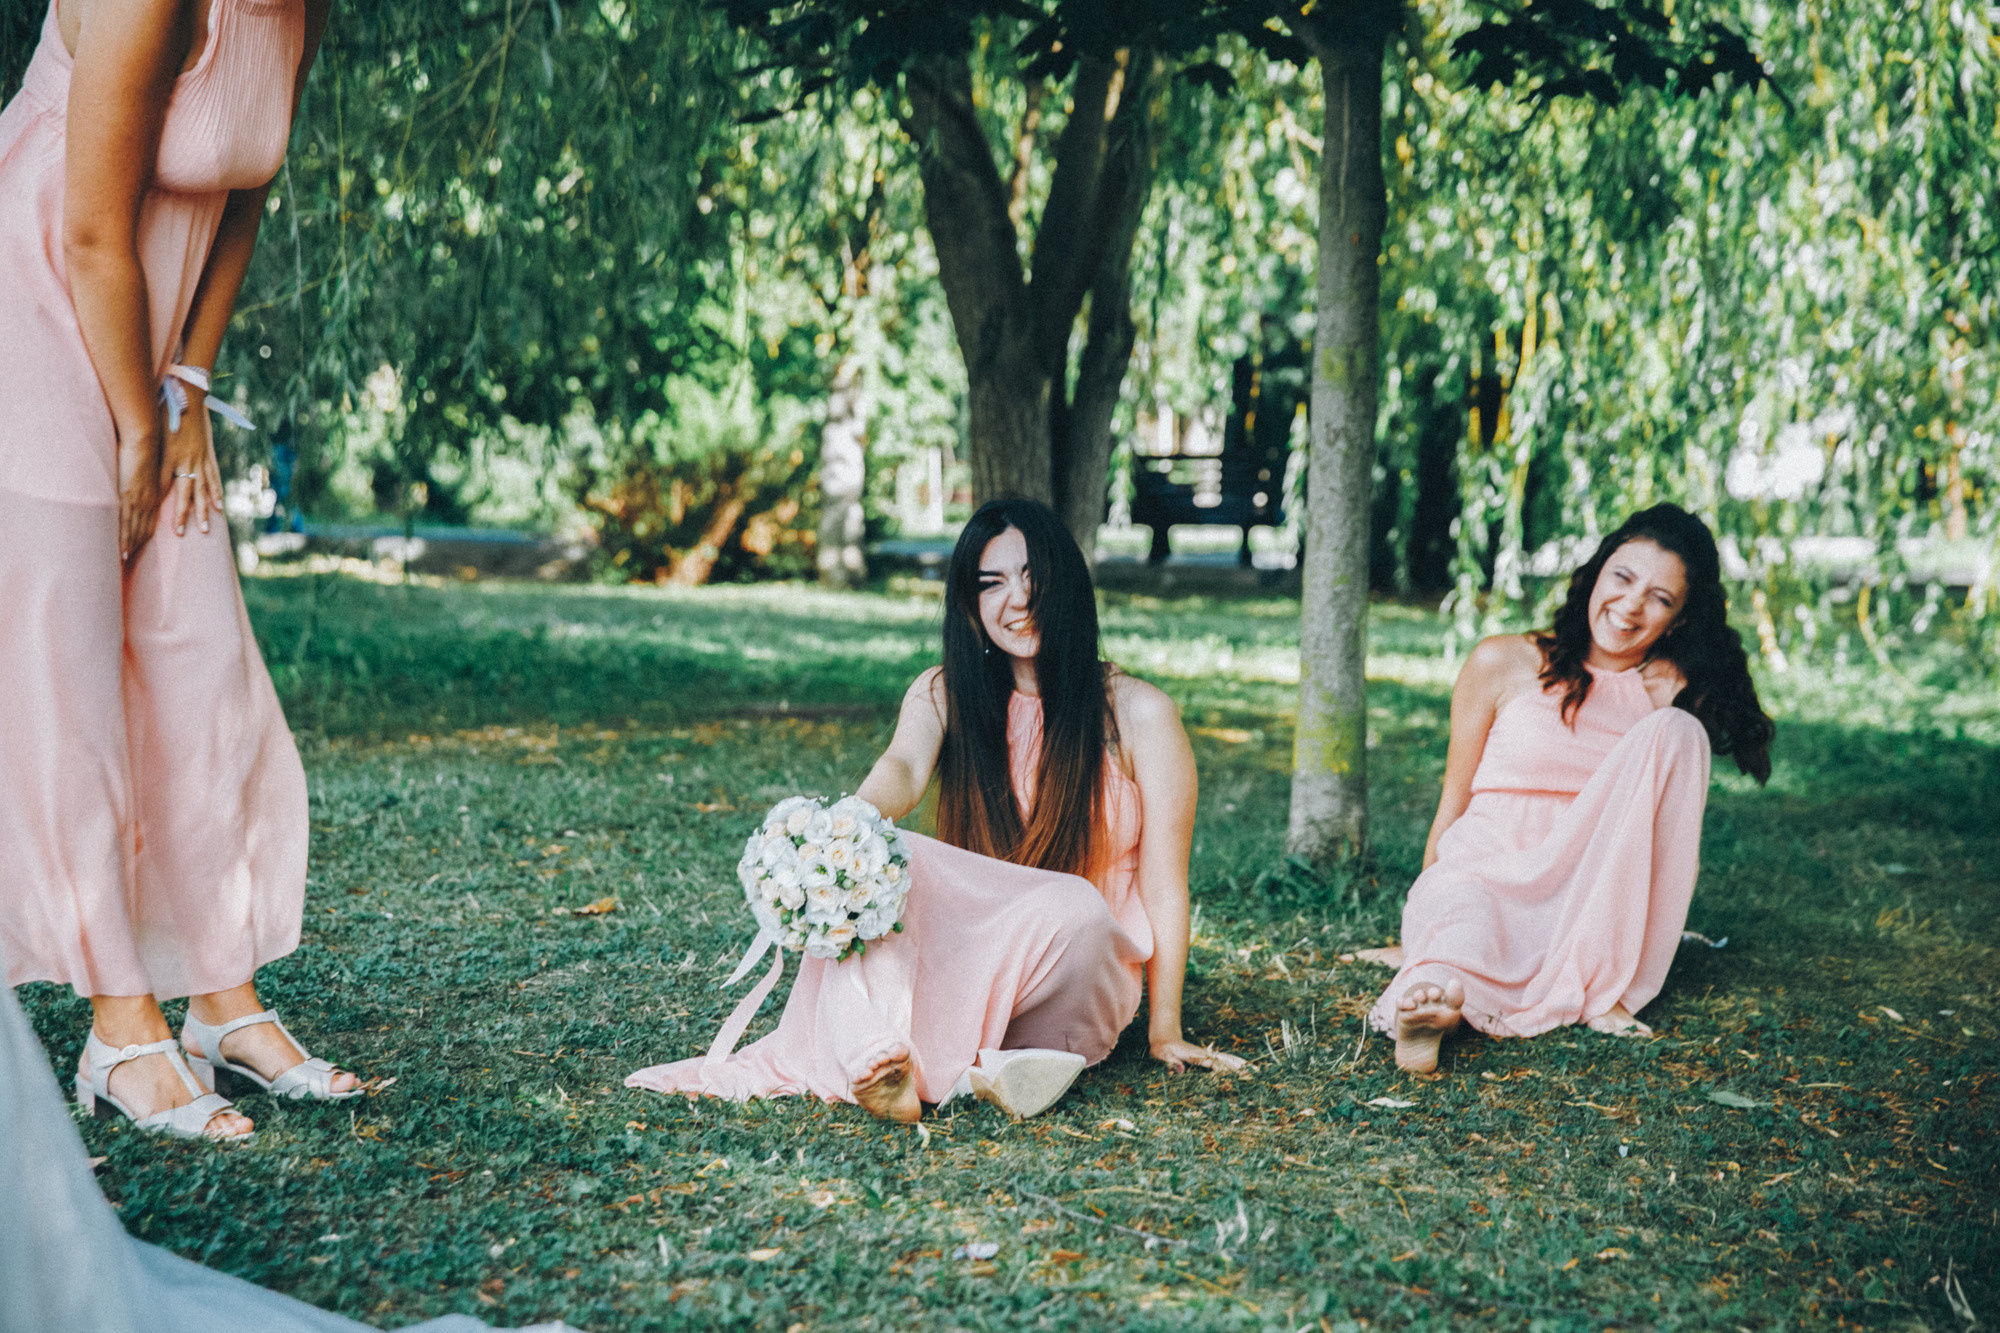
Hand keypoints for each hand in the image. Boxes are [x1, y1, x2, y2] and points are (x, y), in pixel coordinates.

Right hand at [117, 416, 163, 559]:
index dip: (142, 539)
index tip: (136, 552)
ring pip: (134, 531)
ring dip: (129, 547)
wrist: (144, 440)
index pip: (148, 524)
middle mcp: (148, 502)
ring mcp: (138, 500)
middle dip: (136, 548)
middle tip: (127, 563)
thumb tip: (130, 487)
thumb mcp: (143, 472)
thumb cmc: (141, 452)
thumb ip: (138, 483)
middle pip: (142, 531)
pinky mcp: (128, 496)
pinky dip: (123, 538)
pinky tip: (120, 549)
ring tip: (122, 562)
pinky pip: (125, 522)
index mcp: (152, 497)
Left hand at [159, 388, 222, 537]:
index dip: (154, 504)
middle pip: (183, 494)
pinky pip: (213, 479)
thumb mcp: (151, 428)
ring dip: (202, 511)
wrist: (188, 397)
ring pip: (201, 490)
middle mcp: (184, 461)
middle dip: (182, 515)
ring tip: (205, 529)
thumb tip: (131, 459)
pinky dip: (216, 494)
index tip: (149, 519)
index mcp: (167, 456)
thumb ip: (144, 446)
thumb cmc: (164, 410)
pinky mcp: (208, 456)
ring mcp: (199, 460)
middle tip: (180, 534)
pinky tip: (219, 508)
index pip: (160, 486)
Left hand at [1150, 1036, 1247, 1073]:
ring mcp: (1204, 1055)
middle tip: (1254, 1071)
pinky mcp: (1203, 1057)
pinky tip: (1237, 1068)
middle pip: (1225, 1060)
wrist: (1163, 1036)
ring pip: (1225, 1059)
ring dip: (1238, 1064)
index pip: (1215, 1064)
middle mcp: (1203, 1055)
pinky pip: (1220, 1061)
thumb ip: (1172, 1062)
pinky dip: (1230, 1064)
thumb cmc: (1161, 1048)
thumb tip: (1181, 1071)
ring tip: (1253, 1070)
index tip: (1239, 1072)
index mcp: (1196, 1056)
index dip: (1226, 1069)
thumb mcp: (1163, 1055)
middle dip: (1239, 1066)